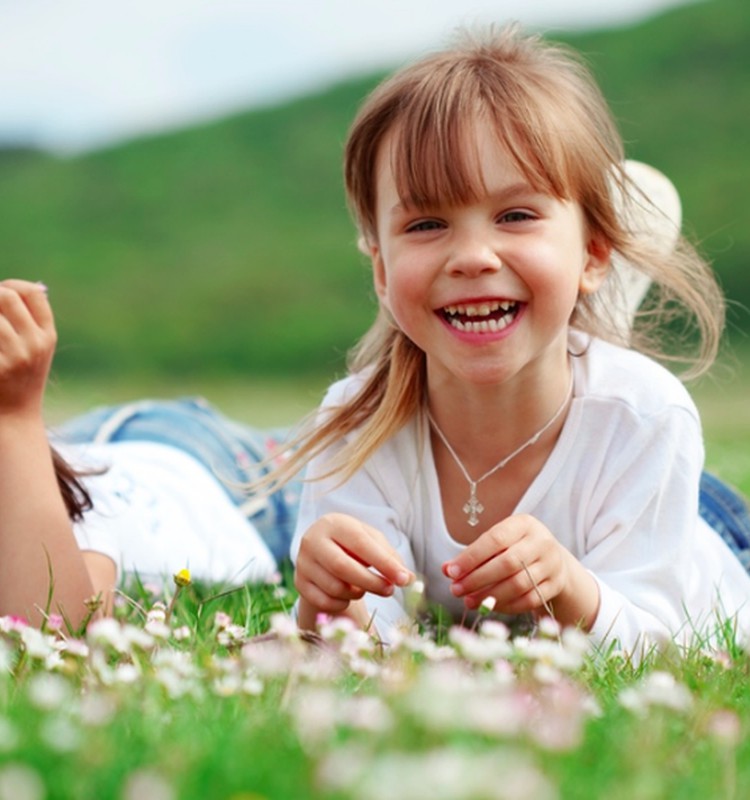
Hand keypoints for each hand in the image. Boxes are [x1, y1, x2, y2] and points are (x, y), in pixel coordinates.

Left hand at [0, 280, 55, 417]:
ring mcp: (14, 357)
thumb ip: (30, 321)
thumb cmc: (21, 378)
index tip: (1, 293)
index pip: (32, 294)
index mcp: (47, 336)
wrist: (15, 416)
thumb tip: (15, 288)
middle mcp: (34, 344)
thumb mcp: (37, 350)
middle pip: (6, 296)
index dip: (12, 286)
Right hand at [295, 512, 413, 628]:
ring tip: (363, 586)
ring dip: (357, 593)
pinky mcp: (299, 583)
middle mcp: (313, 540)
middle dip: (371, 583)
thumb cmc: (353, 544)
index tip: (404, 579)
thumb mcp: (372, 541)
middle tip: (390, 590)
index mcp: (334, 523)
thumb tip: (409, 580)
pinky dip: (342, 604)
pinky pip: (324, 602)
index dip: (384, 563)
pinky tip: (347, 595)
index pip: (361, 545)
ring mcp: (303, 562)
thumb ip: (391, 558)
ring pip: (334, 588)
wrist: (323, 549)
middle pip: (343, 568)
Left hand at [443, 513, 599, 628]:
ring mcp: (552, 564)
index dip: (471, 557)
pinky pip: (529, 600)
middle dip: (477, 579)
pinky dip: (506, 606)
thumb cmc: (515, 548)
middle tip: (456, 590)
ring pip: (518, 584)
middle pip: (507, 563)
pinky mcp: (556, 584)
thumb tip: (447, 569)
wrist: (552, 559)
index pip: (495, 540)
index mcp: (524, 524)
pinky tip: (490, 607)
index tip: (451, 572)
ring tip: (469, 601)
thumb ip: (472, 555)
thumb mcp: (496, 543)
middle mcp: (542, 541)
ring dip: (490, 596)